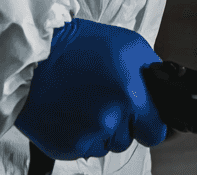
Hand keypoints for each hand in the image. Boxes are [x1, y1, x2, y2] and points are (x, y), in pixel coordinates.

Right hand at [15, 18, 168, 158]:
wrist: (35, 56)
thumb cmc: (82, 46)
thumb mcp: (131, 46)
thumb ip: (151, 75)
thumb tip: (161, 94)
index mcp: (132, 97)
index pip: (156, 132)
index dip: (149, 124)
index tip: (142, 117)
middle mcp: (111, 120)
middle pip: (128, 139)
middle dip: (122, 124)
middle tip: (105, 100)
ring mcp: (87, 136)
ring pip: (106, 146)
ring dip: (101, 131)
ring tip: (85, 103)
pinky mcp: (65, 146)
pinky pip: (83, 149)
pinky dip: (80, 135)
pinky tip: (71, 112)